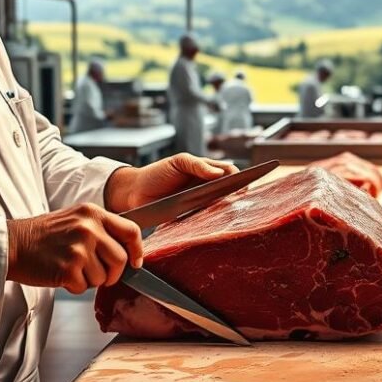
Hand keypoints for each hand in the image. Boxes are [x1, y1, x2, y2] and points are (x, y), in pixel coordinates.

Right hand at [6, 204, 143, 293]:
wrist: (11, 244)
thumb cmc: (43, 235)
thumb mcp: (75, 219)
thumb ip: (101, 229)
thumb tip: (127, 251)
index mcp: (93, 213)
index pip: (131, 231)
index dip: (137, 250)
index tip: (135, 262)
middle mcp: (89, 228)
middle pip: (121, 259)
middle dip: (112, 273)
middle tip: (96, 273)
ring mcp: (79, 248)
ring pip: (104, 277)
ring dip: (90, 280)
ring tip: (72, 268)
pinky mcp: (68, 269)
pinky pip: (85, 287)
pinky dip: (75, 287)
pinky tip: (61, 275)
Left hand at [103, 152, 236, 213]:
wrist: (136, 192)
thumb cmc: (157, 173)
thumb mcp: (178, 162)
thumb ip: (198, 166)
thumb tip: (220, 173)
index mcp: (205, 169)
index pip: (228, 170)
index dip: (239, 175)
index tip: (245, 183)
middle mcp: (206, 185)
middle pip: (228, 188)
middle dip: (237, 191)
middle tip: (241, 196)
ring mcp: (200, 201)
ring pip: (220, 203)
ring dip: (227, 206)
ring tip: (233, 208)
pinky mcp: (192, 216)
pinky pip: (207, 217)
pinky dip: (214, 218)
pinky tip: (218, 219)